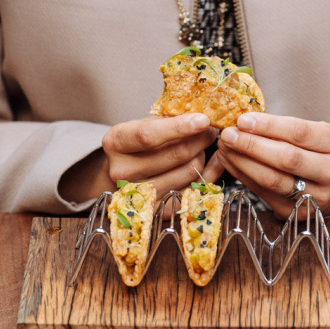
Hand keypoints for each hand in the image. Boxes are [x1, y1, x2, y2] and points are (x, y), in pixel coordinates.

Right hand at [101, 113, 218, 195]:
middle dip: (201, 139)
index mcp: (116, 142)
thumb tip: (204, 117)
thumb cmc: (137, 144)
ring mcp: (139, 194)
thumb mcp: (143, 124)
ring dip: (203, 155)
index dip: (179, 127)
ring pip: (189, 172)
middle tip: (210, 130)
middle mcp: (123, 171)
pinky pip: (194, 191)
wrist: (123, 172)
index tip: (203, 119)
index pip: (149, 135)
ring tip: (201, 146)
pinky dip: (209, 174)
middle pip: (176, 155)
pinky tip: (213, 161)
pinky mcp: (157, 210)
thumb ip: (168, 120)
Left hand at [216, 113, 329, 218]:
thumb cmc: (312, 149)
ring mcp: (319, 197)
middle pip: (287, 159)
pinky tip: (230, 163)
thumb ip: (281, 127)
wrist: (327, 182)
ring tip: (224, 148)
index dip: (268, 126)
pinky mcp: (299, 213)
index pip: (299, 132)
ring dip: (243, 162)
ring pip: (274, 180)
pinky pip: (265, 193)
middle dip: (251, 145)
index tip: (242, 120)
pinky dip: (243, 176)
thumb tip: (241, 122)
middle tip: (228, 135)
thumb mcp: (309, 131)